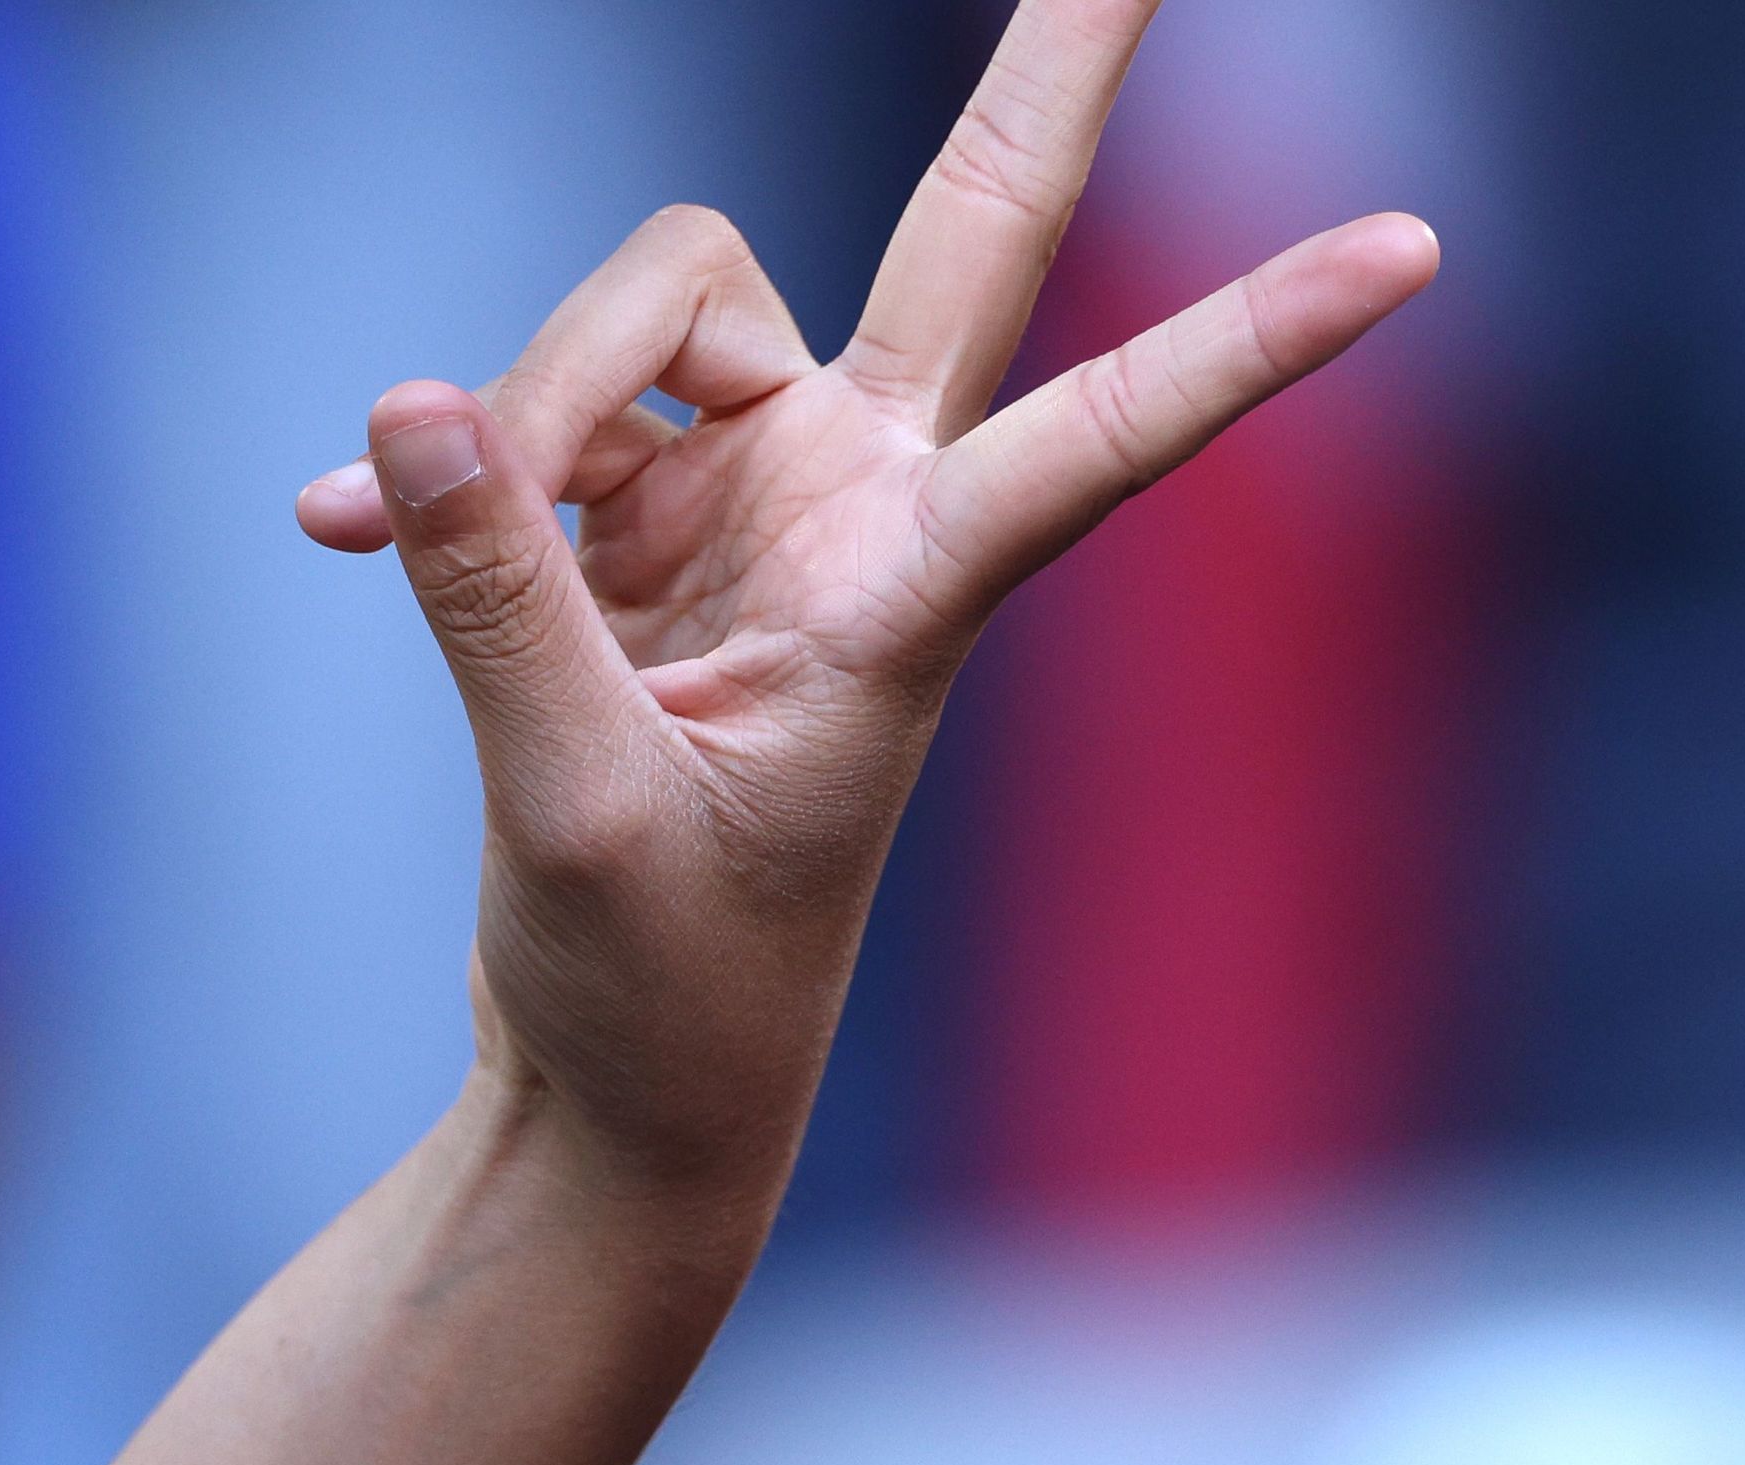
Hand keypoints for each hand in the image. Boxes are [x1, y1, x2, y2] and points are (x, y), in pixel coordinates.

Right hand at [293, 0, 1432, 1210]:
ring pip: (645, 304)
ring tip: (460, 579)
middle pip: (968, 231)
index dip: (1252, 334)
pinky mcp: (633, 514)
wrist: (617, 1084)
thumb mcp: (577, 808)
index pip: (1112, 431)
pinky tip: (327, 529)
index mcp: (920, 592)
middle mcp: (865, 502)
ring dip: (526, 409)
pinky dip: (424, 477)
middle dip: (1052, 77)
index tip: (1417, 254)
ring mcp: (751, 491)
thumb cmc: (659, 990)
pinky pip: (516, 403)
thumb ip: (499, 601)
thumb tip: (408, 412)